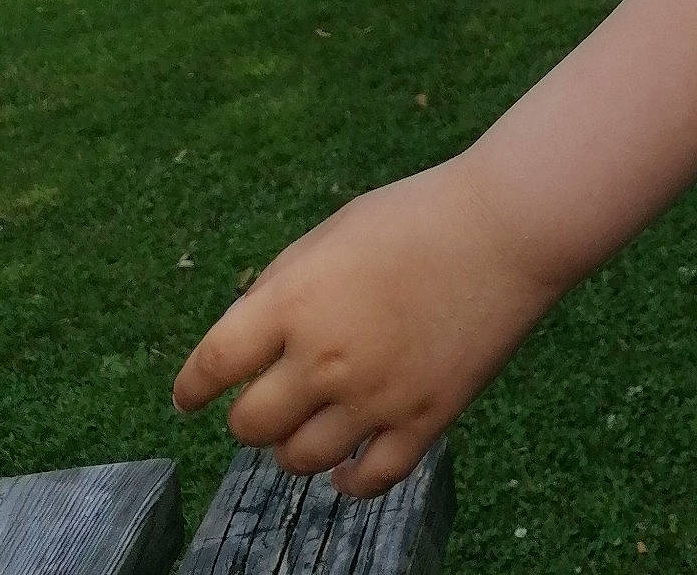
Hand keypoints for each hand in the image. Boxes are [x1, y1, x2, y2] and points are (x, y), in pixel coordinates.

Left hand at [171, 155, 556, 498]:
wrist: (508, 226)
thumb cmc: (419, 215)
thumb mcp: (335, 230)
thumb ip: (284, 284)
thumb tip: (247, 338)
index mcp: (296, 300)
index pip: (213, 364)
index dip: (191, 387)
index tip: (188, 399)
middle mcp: (326, 356)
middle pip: (250, 425)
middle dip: (249, 417)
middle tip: (265, 404)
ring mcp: (377, 395)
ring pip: (300, 460)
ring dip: (292, 448)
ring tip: (304, 431)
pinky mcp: (425, 419)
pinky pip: (368, 479)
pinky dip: (347, 481)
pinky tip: (344, 468)